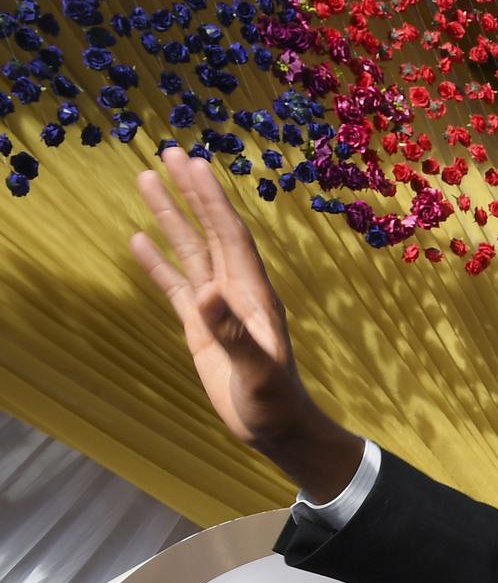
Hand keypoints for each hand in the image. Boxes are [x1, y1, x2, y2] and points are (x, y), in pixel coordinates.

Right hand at [129, 146, 359, 494]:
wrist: (277, 429)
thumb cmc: (274, 404)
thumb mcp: (256, 371)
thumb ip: (233, 333)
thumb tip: (207, 293)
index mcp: (254, 295)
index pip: (231, 236)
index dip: (212, 200)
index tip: (193, 165)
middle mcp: (237, 293)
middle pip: (210, 231)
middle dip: (191, 193)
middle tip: (168, 153)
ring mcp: (219, 308)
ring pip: (190, 252)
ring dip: (170, 217)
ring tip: (145, 180)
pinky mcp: (202, 328)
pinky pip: (176, 286)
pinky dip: (157, 263)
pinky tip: (137, 240)